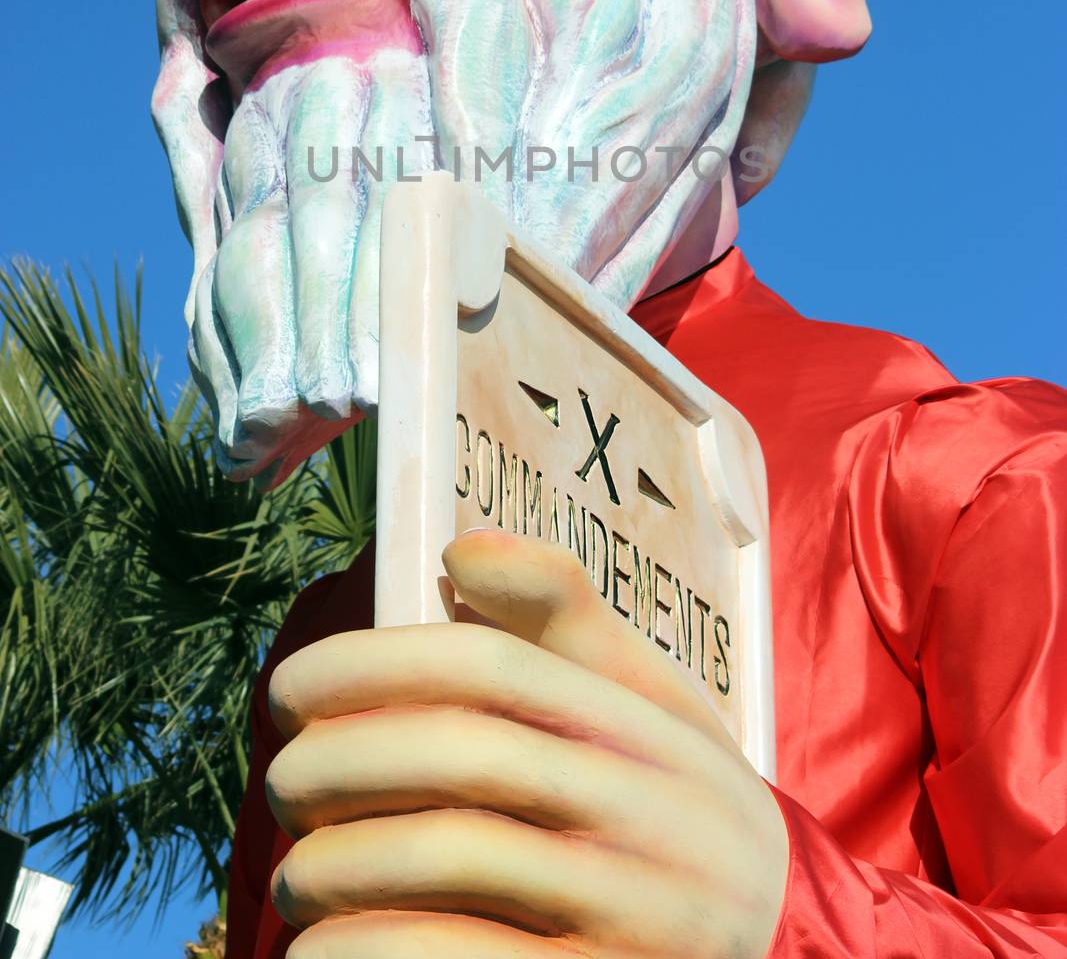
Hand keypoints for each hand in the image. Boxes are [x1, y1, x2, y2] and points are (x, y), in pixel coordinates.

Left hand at [266, 529, 788, 956]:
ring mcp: (626, 908)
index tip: (289, 690)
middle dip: (340, 763)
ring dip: (340, 864)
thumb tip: (462, 547)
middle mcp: (638, 804)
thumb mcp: (651, 702)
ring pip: (454, 857)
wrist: (791, 945)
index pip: (490, 665)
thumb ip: (563, 616)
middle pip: (463, 753)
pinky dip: (369, 953)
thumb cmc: (685, 807)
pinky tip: (323, 949)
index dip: (372, 665)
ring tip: (295, 876)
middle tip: (281, 785)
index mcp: (635, 723)